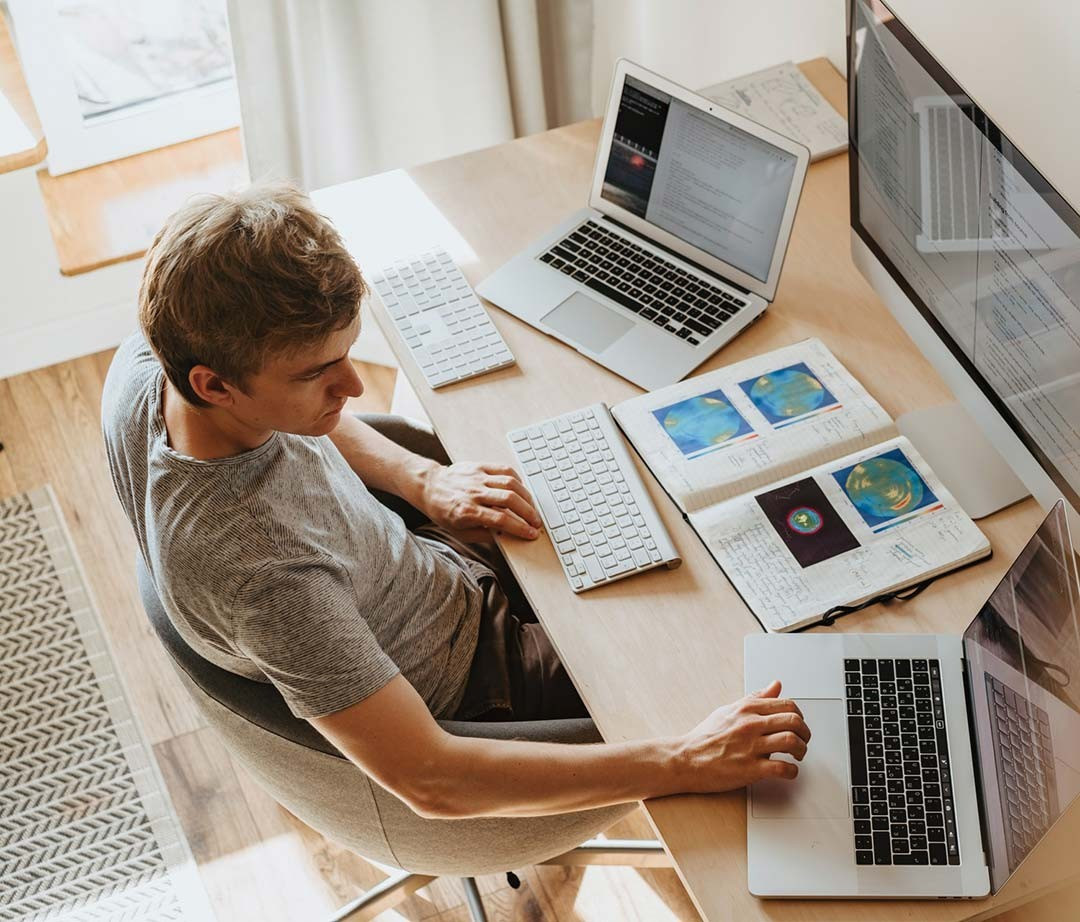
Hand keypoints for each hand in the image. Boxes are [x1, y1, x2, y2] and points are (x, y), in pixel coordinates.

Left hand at [417, 461, 542, 539]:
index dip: (520, 528)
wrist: (429, 486)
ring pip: (510, 484)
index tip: (531, 533)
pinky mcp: (479, 466)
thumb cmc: (443, 511)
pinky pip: (504, 470)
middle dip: (528, 513)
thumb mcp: (459, 532)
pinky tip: (522, 490)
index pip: (501, 520)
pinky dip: (517, 480)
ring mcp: (477, 478)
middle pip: (510, 500)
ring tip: (532, 508)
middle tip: (536, 522)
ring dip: (526, 497)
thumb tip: (507, 535)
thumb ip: (484, 535)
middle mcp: (474, 493)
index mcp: (467, 512)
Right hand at [676, 681, 810, 792]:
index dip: (799, 715)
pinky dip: (792, 771)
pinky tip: (789, 771)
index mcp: (747, 709)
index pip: (787, 705)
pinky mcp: (750, 769)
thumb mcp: (730, 710)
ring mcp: (751, 747)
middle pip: (794, 721)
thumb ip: (756, 698)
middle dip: (805, 732)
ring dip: (802, 750)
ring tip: (798, 755)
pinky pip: (782, 768)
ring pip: (791, 742)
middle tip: (803, 740)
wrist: (686, 759)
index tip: (798, 724)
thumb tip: (775, 685)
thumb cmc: (706, 736)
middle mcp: (750, 725)